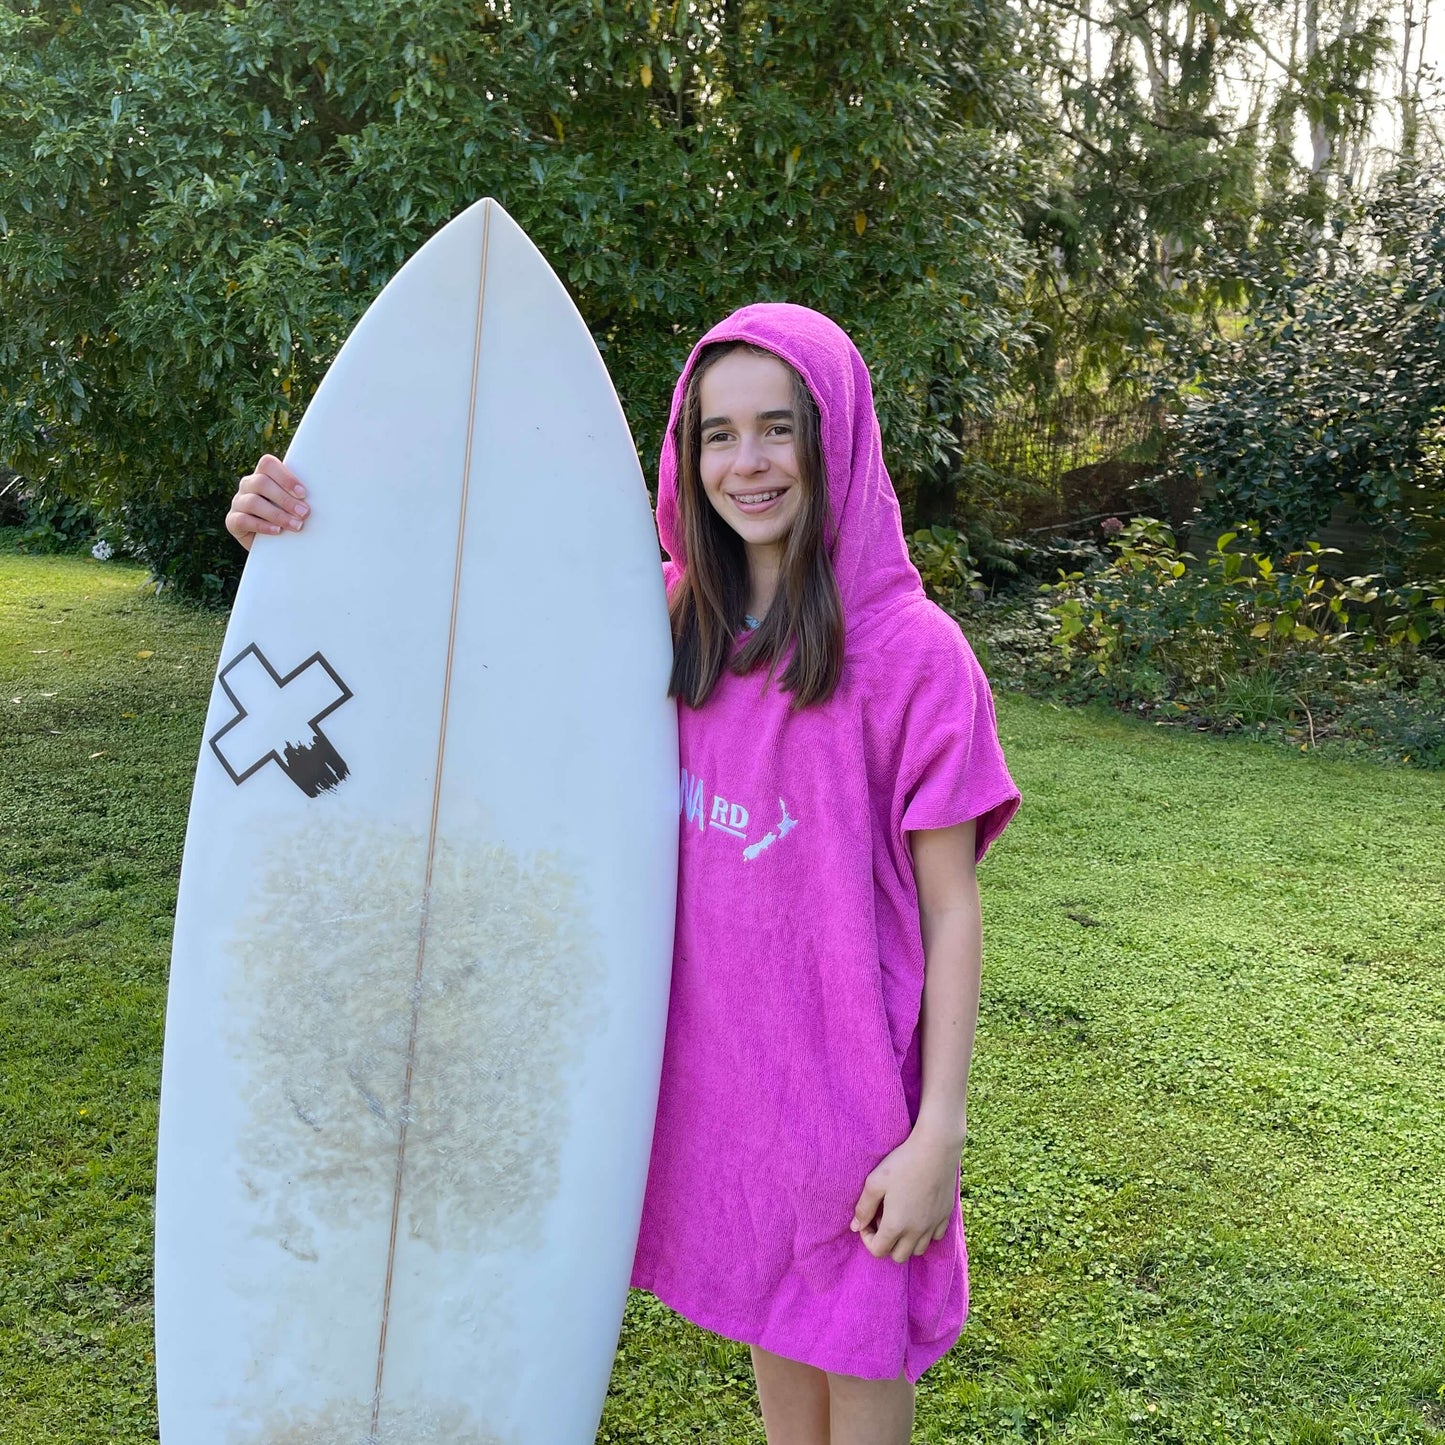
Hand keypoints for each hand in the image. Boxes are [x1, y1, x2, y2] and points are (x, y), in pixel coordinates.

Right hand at [225, 454, 308, 552]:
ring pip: (252, 502)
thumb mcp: (297, 504)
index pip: (267, 464)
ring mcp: (238, 502)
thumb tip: (332, 495)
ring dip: (277, 514)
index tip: (304, 493)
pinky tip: (278, 532)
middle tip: (305, 513)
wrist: (273, 544)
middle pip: (261, 483)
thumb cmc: (291, 517)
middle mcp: (248, 485)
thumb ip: (303, 496)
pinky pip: (243, 520)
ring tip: (296, 526)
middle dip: (286, 499)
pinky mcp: (232, 521)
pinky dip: (262, 526)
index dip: (285, 477)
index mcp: (263, 475)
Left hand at [850, 1124, 961, 1263]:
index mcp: (896, 1225)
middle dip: (886, 1243)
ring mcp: (933, 1225)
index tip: (867, 1219)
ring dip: (906, 1241)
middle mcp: (916, 1232)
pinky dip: (924, 1233)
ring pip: (918, 1250)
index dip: (867, 1238)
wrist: (936, 1150)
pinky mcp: (946, 1216)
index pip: (878, 1251)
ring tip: (900, 1217)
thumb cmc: (902, 1164)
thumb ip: (863, 1208)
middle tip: (882, 1219)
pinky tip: (918, 1214)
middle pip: (898, 1256)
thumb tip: (855, 1227)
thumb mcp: (874, 1182)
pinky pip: (935, 1237)